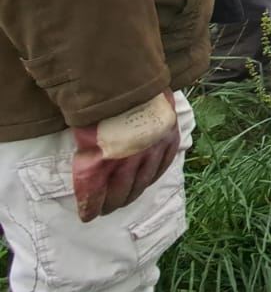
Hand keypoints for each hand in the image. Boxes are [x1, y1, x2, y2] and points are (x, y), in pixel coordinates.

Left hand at [71, 91, 179, 221]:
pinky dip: (153, 176)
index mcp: (101, 162)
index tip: (88, 214)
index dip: (90, 207)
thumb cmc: (98, 103)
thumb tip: (89, 172)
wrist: (127, 76)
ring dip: (131, 194)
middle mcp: (127, 161)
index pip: (93, 195)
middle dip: (111, 204)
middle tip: (106, 209)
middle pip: (119, 192)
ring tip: (125, 199)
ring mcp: (151, 150)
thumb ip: (88, 155)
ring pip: (141, 182)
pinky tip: (147, 181)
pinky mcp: (168, 139)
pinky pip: (162, 166)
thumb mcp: (82, 131)